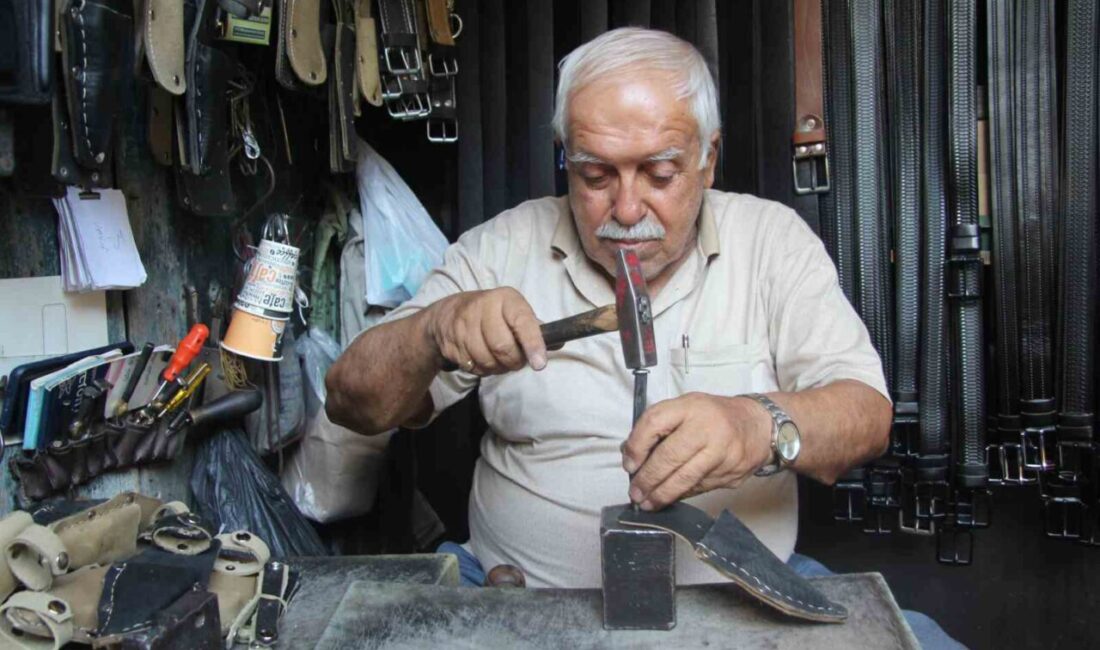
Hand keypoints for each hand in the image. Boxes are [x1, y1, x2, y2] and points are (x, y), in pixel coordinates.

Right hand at [427, 288, 546, 374]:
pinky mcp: (450, 343)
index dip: (532, 344)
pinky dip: (482, 370)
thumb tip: (559, 342)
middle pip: (503, 347)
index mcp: (505, 299)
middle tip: (516, 360)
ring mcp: (463, 325)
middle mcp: (482, 307)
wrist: (448, 313)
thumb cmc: (492, 314)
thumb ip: (534, 327)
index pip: (522, 321)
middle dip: (514, 361)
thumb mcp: (513, 311)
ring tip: (498, 359)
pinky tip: (483, 359)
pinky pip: (472, 367)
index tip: (540, 364)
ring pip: (487, 360)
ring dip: (498, 368)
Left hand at [621, 392, 774, 509]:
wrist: (758, 425)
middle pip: (669, 456)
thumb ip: (658, 426)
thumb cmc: (714, 416)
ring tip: (648, 503)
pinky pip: (700, 488)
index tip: (629, 464)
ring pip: (685, 479)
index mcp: (691, 407)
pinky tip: (671, 497)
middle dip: (648, 479)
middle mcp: (708, 428)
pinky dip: (682, 494)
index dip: (637, 445)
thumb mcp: (685, 407)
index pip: (655, 422)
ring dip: (662, 494)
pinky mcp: (731, 473)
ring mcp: (722, 453)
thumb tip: (630, 455)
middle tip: (635, 493)